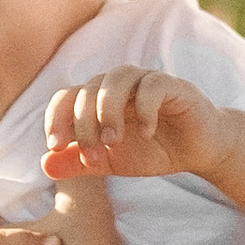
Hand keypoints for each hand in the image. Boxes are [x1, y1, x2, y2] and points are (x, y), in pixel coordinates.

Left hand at [43, 66, 232, 184]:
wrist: (198, 151)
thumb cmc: (153, 150)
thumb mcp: (111, 162)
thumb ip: (79, 162)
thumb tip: (45, 164)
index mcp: (97, 99)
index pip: (65, 97)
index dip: (55, 119)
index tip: (56, 146)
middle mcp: (117, 84)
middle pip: (86, 91)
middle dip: (84, 127)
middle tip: (93, 158)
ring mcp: (145, 81)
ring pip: (114, 80)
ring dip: (107, 112)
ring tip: (113, 142)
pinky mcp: (173, 86)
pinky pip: (152, 86)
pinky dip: (144, 109)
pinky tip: (146, 134)